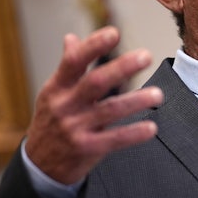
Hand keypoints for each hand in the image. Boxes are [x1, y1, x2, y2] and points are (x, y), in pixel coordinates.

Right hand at [25, 27, 163, 184]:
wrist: (39, 164)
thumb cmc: (52, 122)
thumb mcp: (53, 93)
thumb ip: (67, 67)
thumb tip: (71, 38)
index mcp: (56, 87)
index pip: (73, 62)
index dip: (93, 46)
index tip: (114, 33)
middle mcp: (65, 105)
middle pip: (95, 83)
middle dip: (121, 68)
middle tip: (146, 56)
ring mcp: (75, 128)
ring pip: (109, 110)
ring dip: (136, 101)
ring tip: (158, 94)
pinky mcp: (87, 149)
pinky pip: (114, 140)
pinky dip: (134, 133)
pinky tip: (151, 127)